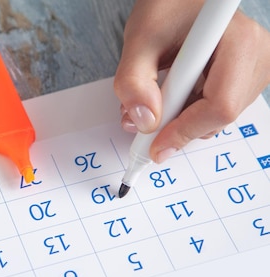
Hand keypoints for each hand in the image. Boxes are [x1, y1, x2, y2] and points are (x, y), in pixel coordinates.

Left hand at [114, 0, 269, 162]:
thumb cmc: (167, 6)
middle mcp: (258, 55)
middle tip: (142, 122)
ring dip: (179, 119)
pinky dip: (188, 110)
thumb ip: (134, 81)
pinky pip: (217, 108)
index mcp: (239, 41)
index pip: (220, 105)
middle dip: (176, 126)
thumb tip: (144, 122)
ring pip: (217, 117)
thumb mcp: (140, 39)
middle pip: (220, 116)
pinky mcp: (246, 76)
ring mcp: (256, 67)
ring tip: (153, 97)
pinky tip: (171, 94)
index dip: (184, 131)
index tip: (154, 146)